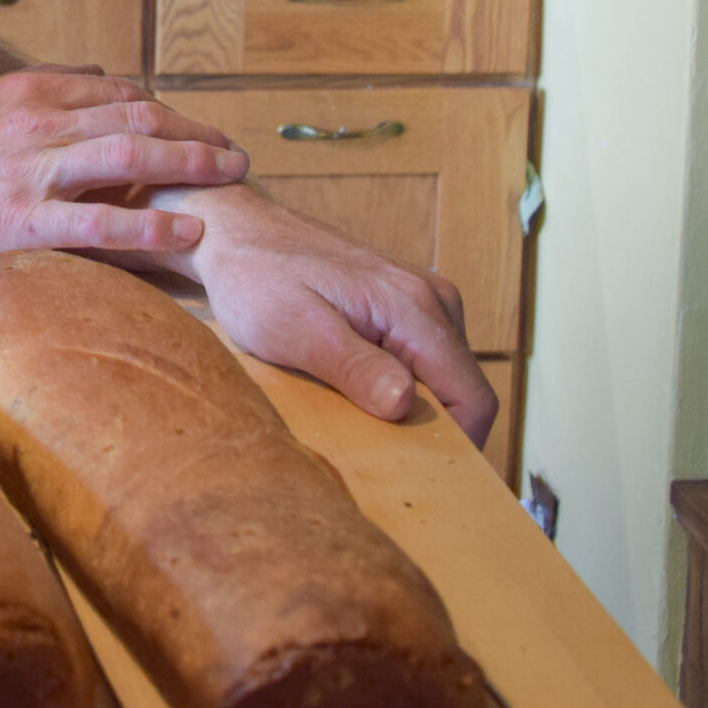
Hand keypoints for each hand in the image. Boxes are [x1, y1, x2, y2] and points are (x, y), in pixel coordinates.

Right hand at [0, 70, 248, 275]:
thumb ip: (25, 92)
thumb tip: (80, 78)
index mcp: (24, 93)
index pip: (114, 92)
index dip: (161, 110)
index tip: (188, 127)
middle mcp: (37, 123)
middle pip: (138, 119)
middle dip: (193, 133)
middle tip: (232, 152)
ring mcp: (33, 173)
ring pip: (133, 159)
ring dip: (191, 166)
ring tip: (228, 178)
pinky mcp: (24, 224)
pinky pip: (104, 224)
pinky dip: (153, 226)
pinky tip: (188, 232)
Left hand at [145, 182, 497, 446]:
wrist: (235, 232)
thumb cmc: (255, 276)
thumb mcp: (294, 329)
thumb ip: (353, 366)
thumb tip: (405, 404)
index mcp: (414, 305)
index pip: (472, 397)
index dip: (458, 446)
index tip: (418, 476)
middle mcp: (432, 299)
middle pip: (463, 391)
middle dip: (432, 430)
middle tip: (379, 457)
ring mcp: (421, 300)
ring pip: (444, 379)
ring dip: (412, 408)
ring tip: (358, 421)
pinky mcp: (403, 307)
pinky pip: (421, 361)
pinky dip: (398, 386)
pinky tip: (355, 394)